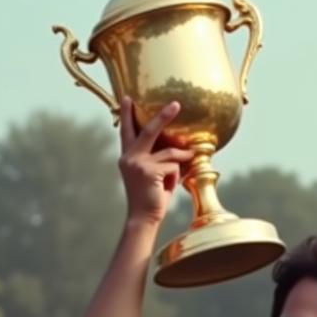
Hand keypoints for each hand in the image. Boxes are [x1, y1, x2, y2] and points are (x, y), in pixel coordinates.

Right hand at [118, 97, 194, 224]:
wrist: (143, 218)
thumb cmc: (151, 199)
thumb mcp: (155, 176)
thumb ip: (162, 161)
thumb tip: (182, 148)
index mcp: (127, 157)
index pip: (127, 131)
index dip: (128, 115)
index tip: (127, 98)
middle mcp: (129, 157)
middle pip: (149, 130)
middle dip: (164, 117)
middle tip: (176, 104)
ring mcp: (138, 163)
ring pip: (169, 152)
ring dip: (182, 158)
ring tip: (190, 159)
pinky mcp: (148, 171)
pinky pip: (173, 165)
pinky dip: (176, 175)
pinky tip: (170, 185)